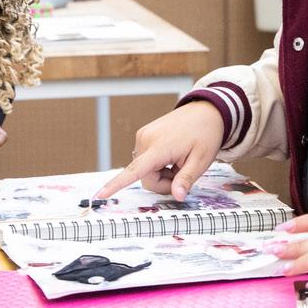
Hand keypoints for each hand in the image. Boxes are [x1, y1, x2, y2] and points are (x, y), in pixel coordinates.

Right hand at [94, 101, 224, 201]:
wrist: (206, 111)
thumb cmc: (205, 134)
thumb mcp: (201, 160)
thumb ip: (186, 180)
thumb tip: (177, 197)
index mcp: (159, 147)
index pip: (134, 171)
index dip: (116, 184)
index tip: (101, 194)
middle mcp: (145, 140)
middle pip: (145, 177)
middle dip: (163, 183)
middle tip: (182, 175)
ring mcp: (143, 136)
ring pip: (145, 170)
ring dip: (161, 173)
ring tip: (178, 161)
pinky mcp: (144, 135)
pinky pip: (146, 160)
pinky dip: (159, 164)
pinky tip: (172, 155)